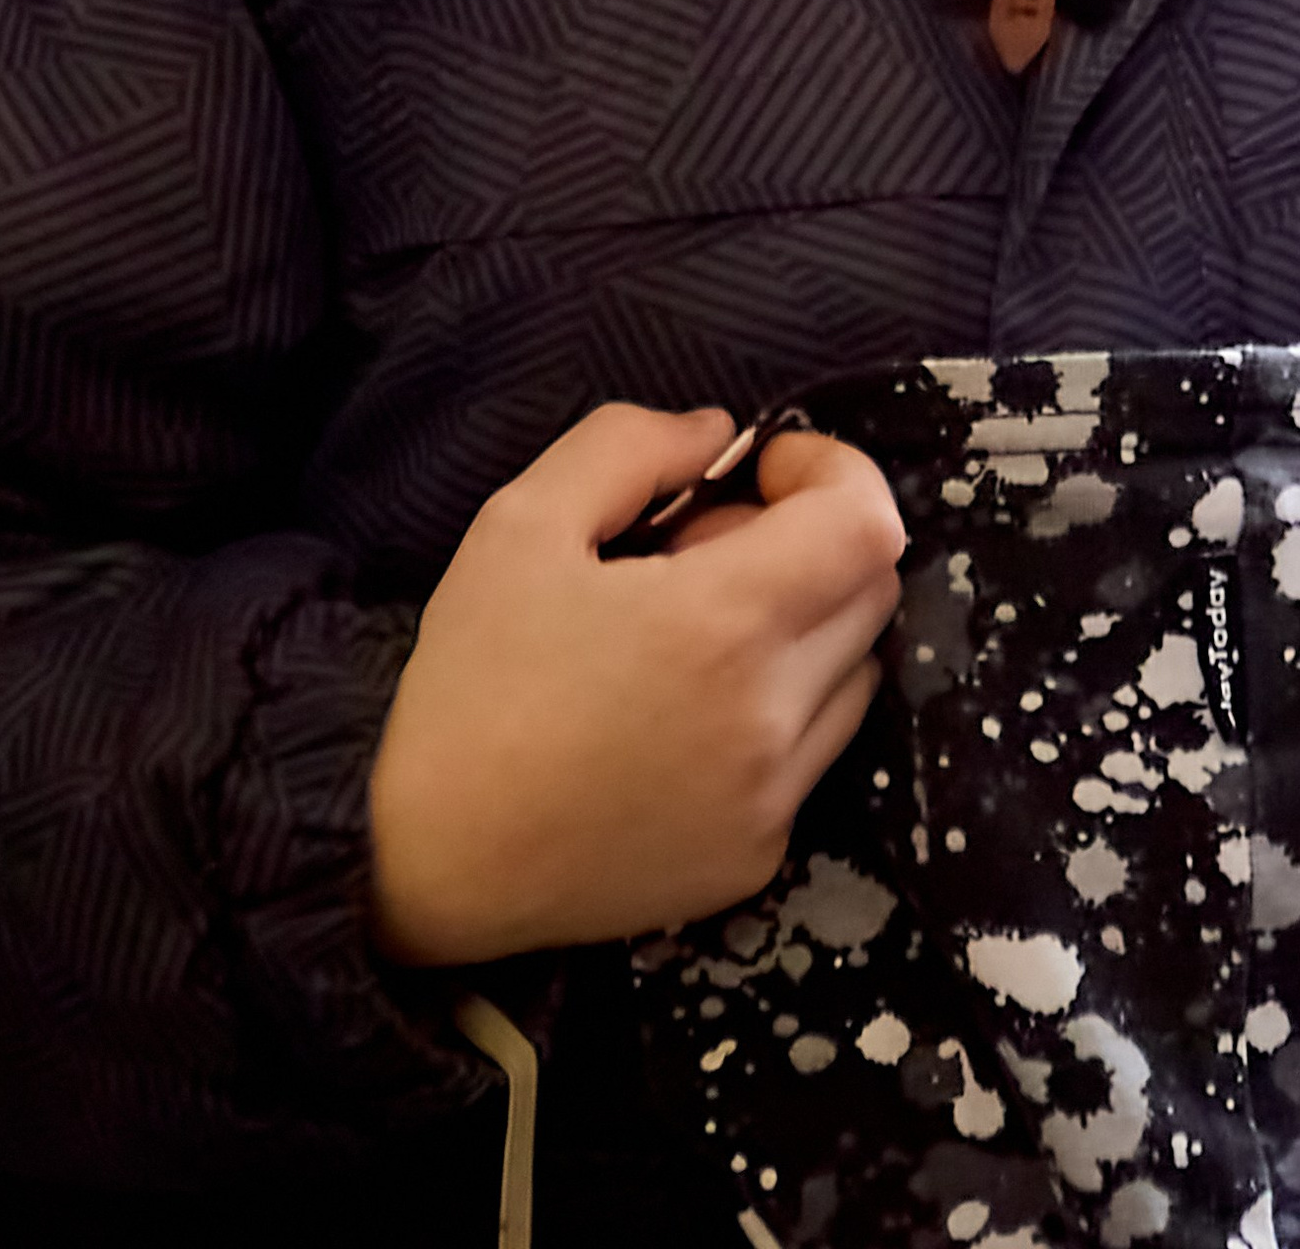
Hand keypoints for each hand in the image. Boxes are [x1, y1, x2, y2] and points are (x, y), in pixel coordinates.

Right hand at [367, 403, 905, 961]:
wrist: (427, 864)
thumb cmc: (471, 684)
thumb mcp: (522, 522)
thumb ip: (630, 447)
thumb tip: (721, 435)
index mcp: (724, 625)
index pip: (870, 525)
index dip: (834, 472)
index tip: (761, 472)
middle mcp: (773, 720)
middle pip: (872, 593)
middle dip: (810, 542)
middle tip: (703, 550)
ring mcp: (773, 803)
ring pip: (855, 676)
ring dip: (804, 629)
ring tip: (691, 638)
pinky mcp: (758, 862)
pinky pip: (812, 758)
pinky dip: (777, 713)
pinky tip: (679, 717)